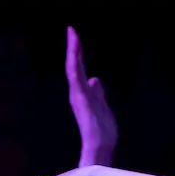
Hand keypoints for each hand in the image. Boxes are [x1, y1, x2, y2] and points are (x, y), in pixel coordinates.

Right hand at [66, 27, 116, 165]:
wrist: (99, 146)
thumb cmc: (102, 131)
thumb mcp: (103, 106)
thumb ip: (98, 93)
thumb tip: (96, 79)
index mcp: (83, 94)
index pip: (79, 71)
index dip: (78, 55)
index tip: (76, 39)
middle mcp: (78, 92)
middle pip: (76, 66)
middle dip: (74, 48)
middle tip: (71, 30)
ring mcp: (78, 93)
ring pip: (74, 67)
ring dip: (73, 49)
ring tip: (72, 33)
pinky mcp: (79, 95)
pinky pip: (75, 73)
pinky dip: (74, 59)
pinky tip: (75, 47)